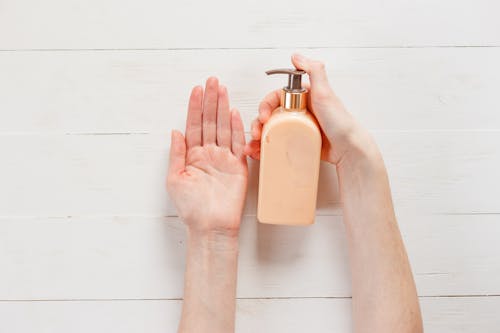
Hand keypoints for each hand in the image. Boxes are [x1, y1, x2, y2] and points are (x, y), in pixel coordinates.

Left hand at [167, 77, 247, 236]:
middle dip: (210, 101)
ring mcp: (224, 158)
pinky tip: (234, 112)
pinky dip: (236, 128)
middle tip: (211, 80)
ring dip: (223, 108)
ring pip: (223, 127)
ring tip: (221, 89)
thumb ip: (176, 154)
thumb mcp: (175, 179)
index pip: (194, 125)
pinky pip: (237, 143)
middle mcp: (208, 153)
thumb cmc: (190, 207)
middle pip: (210, 121)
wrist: (210, 226)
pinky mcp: (238, 166)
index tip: (196, 89)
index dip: (195, 107)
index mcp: (192, 155)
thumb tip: (175, 131)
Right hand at [245, 53, 378, 165]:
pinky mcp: (298, 142)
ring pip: (271, 130)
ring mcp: (297, 128)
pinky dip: (267, 149)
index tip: (263, 117)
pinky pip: (278, 143)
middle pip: (270, 115)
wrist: (349, 148)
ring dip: (259, 138)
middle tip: (257, 135)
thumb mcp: (325, 92)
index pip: (275, 97)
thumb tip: (296, 56)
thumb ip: (314, 70)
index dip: (265, 106)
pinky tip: (260, 154)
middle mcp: (298, 111)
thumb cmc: (340, 122)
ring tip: (255, 148)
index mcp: (302, 97)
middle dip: (258, 124)